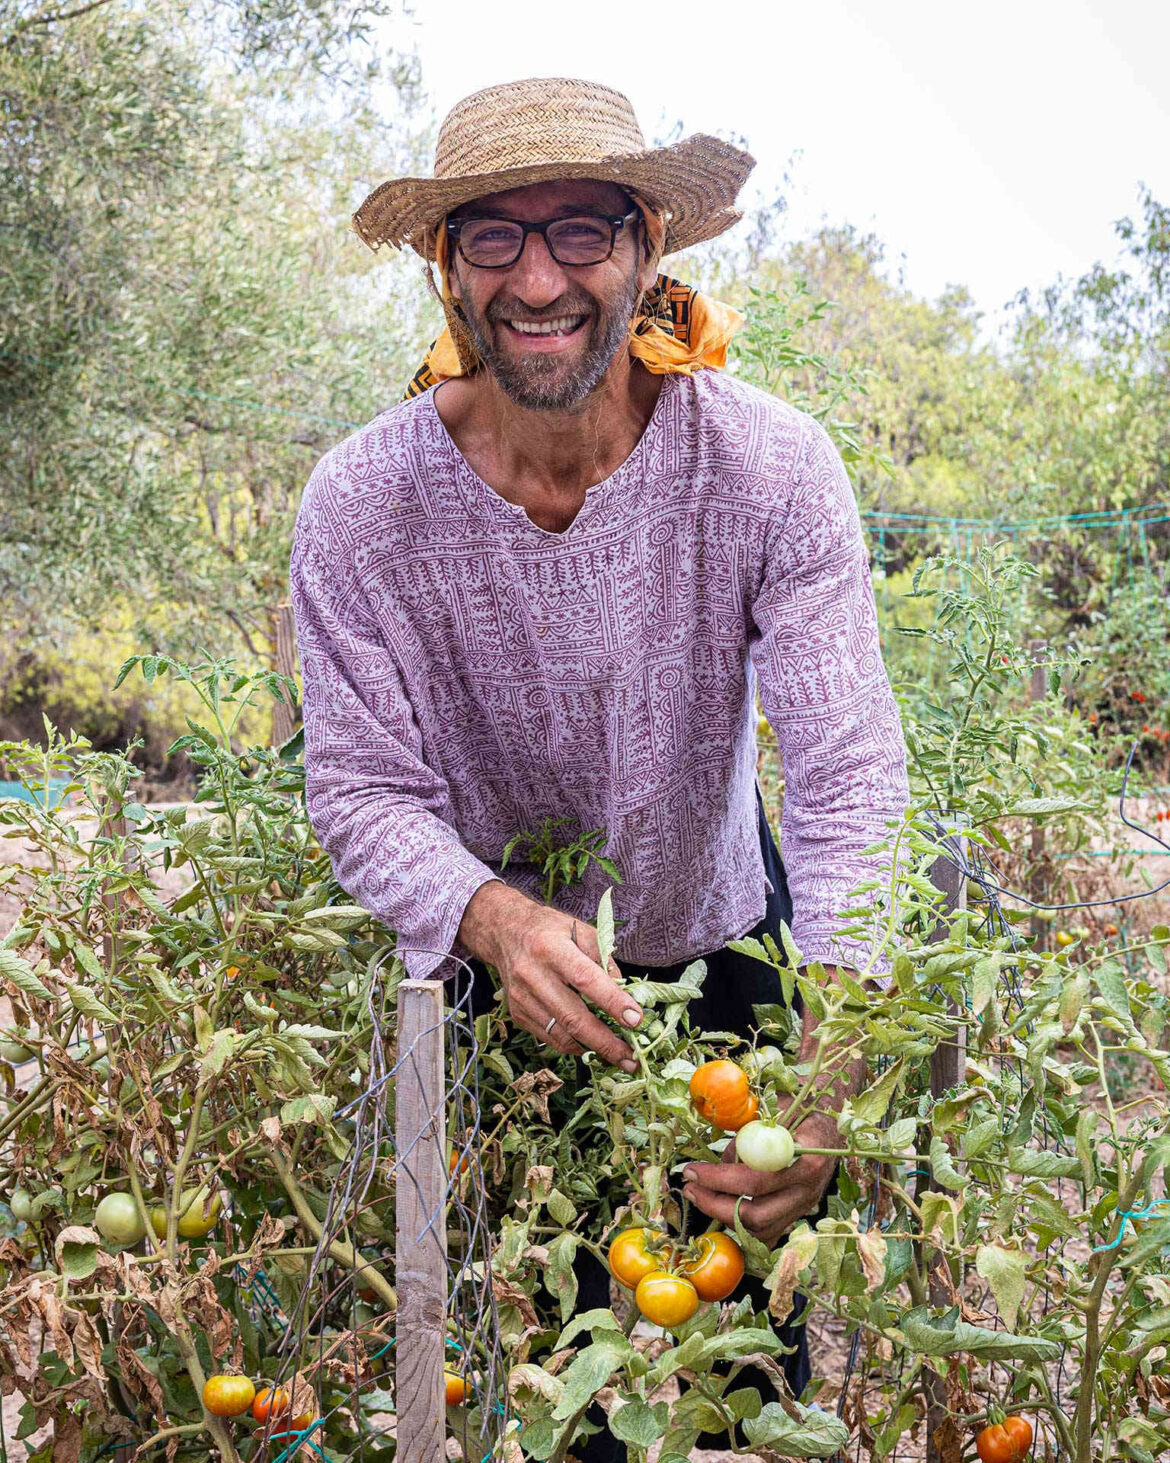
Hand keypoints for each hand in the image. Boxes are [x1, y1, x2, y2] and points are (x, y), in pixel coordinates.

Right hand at [457, 882, 641, 1071]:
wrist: (505, 933)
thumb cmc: (550, 930)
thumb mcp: (582, 931)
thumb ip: (605, 960)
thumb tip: (625, 996)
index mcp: (551, 948)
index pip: (585, 979)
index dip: (612, 1002)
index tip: (636, 1020)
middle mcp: (533, 975)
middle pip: (573, 1017)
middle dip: (606, 1042)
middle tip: (631, 1057)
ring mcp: (522, 998)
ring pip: (562, 1035)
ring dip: (592, 1049)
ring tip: (617, 1055)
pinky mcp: (517, 1014)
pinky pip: (550, 1038)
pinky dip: (574, 1045)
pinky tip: (591, 1044)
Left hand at [681, 1112, 838, 1248]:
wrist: (830, 1127)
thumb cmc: (801, 1112)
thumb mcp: (776, 1109)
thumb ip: (749, 1130)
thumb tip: (721, 1157)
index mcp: (806, 1160)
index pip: (757, 1180)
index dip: (720, 1179)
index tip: (692, 1170)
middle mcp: (808, 1190)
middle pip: (757, 1214)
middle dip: (716, 1204)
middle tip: (690, 1187)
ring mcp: (805, 1206)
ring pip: (761, 1229)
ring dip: (724, 1217)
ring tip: (699, 1195)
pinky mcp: (798, 1215)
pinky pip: (768, 1233)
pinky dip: (742, 1227)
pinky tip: (721, 1208)